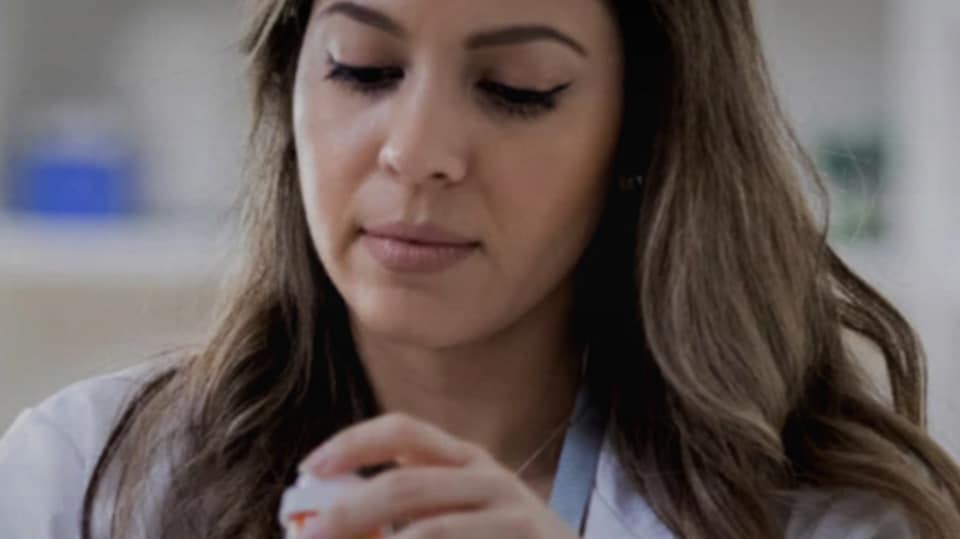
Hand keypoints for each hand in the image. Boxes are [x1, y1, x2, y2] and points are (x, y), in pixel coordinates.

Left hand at [297, 412, 579, 538]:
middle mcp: (488, 477)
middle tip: (311, 534)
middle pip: (406, 482)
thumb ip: (409, 507)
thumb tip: (326, 519)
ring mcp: (512, 512)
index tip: (310, 469)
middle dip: (349, 510)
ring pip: (429, 529)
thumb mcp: (459, 513)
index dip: (352, 443)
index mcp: (464, 459)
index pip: (403, 431)